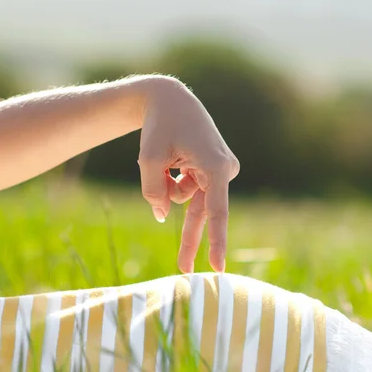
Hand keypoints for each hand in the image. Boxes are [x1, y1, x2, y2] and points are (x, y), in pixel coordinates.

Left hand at [137, 77, 239, 272]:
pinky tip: (173, 160)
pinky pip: (189, 188)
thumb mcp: (148, 159)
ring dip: (170, 187)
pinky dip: (174, 181)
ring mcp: (220, 170)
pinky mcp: (213, 170)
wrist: (169, 100)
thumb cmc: (159, 126)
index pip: (217, 211)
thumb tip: (163, 216)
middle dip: (191, 239)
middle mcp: (223, 169)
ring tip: (166, 159)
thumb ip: (153, 192)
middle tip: (184, 270)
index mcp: (214, 165)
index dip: (216, 241)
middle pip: (202, 212)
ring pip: (189, 198)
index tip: (217, 267)